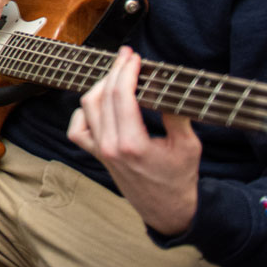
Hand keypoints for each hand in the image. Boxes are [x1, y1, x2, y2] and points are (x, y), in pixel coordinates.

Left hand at [68, 47, 199, 235]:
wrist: (168, 210)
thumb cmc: (180, 178)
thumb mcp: (189, 146)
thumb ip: (177, 116)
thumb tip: (167, 85)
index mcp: (132, 144)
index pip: (121, 96)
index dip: (126, 71)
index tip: (134, 57)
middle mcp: (110, 147)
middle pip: (102, 97)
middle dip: (114, 71)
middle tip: (127, 56)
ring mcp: (100, 151)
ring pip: (87, 108)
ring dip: (100, 86)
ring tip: (117, 74)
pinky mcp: (97, 155)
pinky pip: (78, 129)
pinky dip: (84, 112)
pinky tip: (99, 103)